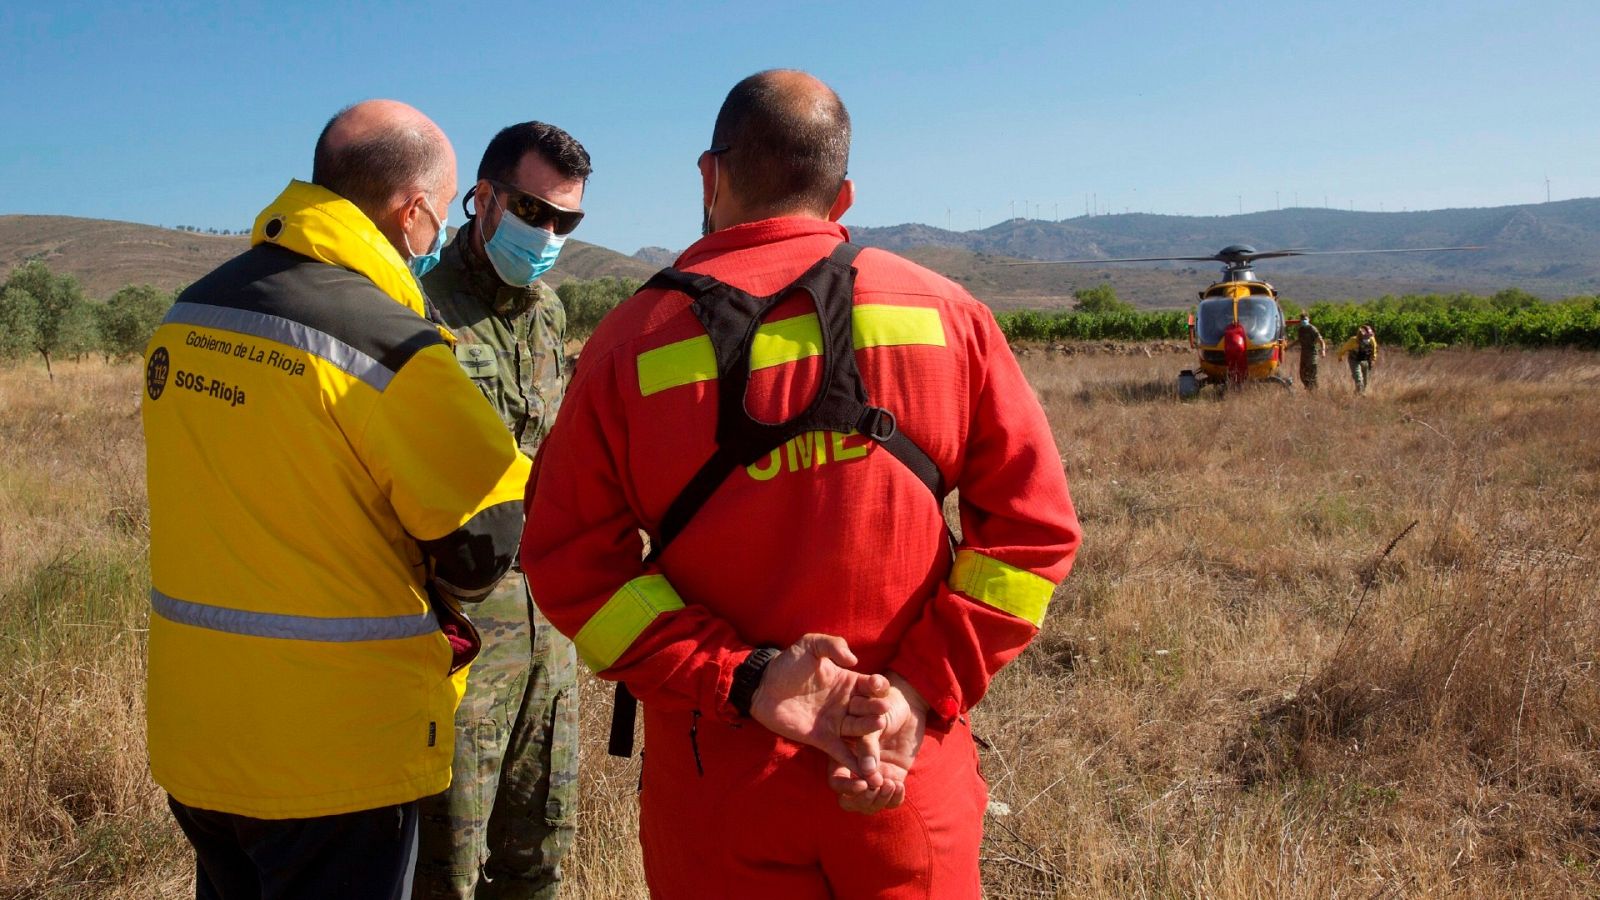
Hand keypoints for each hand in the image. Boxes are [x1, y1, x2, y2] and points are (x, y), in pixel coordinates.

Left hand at [749, 634, 893, 783]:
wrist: (763, 686)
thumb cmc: (787, 663)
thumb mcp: (810, 645)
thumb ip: (832, 645)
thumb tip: (854, 660)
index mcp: (849, 682)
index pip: (871, 686)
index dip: (877, 686)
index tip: (877, 685)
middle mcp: (847, 704)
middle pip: (869, 711)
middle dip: (876, 711)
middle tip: (882, 713)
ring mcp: (836, 723)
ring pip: (859, 732)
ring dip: (869, 737)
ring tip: (876, 737)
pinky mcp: (823, 740)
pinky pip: (841, 752)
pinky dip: (852, 761)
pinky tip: (864, 770)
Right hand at [828, 673, 929, 814]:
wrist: (908, 703)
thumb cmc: (884, 703)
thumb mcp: (873, 720)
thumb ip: (867, 745)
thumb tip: (867, 771)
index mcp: (843, 754)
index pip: (836, 781)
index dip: (846, 787)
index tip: (864, 783)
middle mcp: (856, 768)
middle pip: (850, 799)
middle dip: (864, 799)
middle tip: (879, 784)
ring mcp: (875, 775)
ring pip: (870, 803)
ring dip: (880, 800)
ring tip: (891, 784)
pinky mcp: (892, 777)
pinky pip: (890, 800)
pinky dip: (894, 799)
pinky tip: (899, 786)